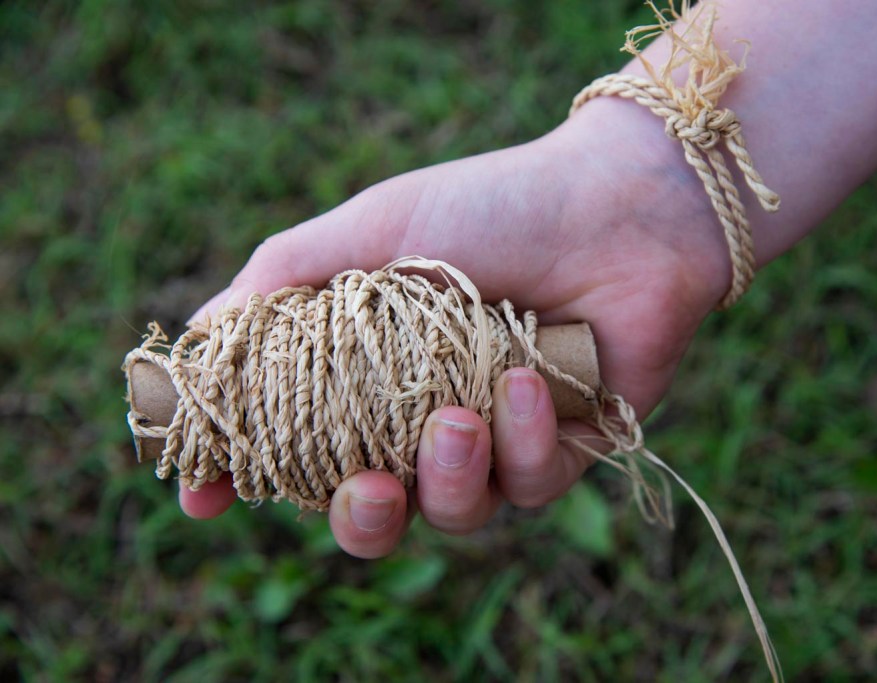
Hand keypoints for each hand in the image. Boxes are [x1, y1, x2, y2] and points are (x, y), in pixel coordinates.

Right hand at [179, 98, 729, 556]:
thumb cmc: (493, 206)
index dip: (250, 479)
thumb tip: (196, 334)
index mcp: (373, 372)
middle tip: (369, 488)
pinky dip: (522, 440)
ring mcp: (497, 438)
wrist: (617, 203)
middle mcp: (427, 414)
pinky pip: (528, 486)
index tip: (204, 497)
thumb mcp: (373, 229)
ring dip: (451, 475)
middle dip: (364, 518)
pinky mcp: (563, 450)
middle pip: (374, 512)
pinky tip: (530, 382)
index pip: (298, 448)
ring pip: (454, 513)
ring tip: (461, 416)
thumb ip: (284, 280)